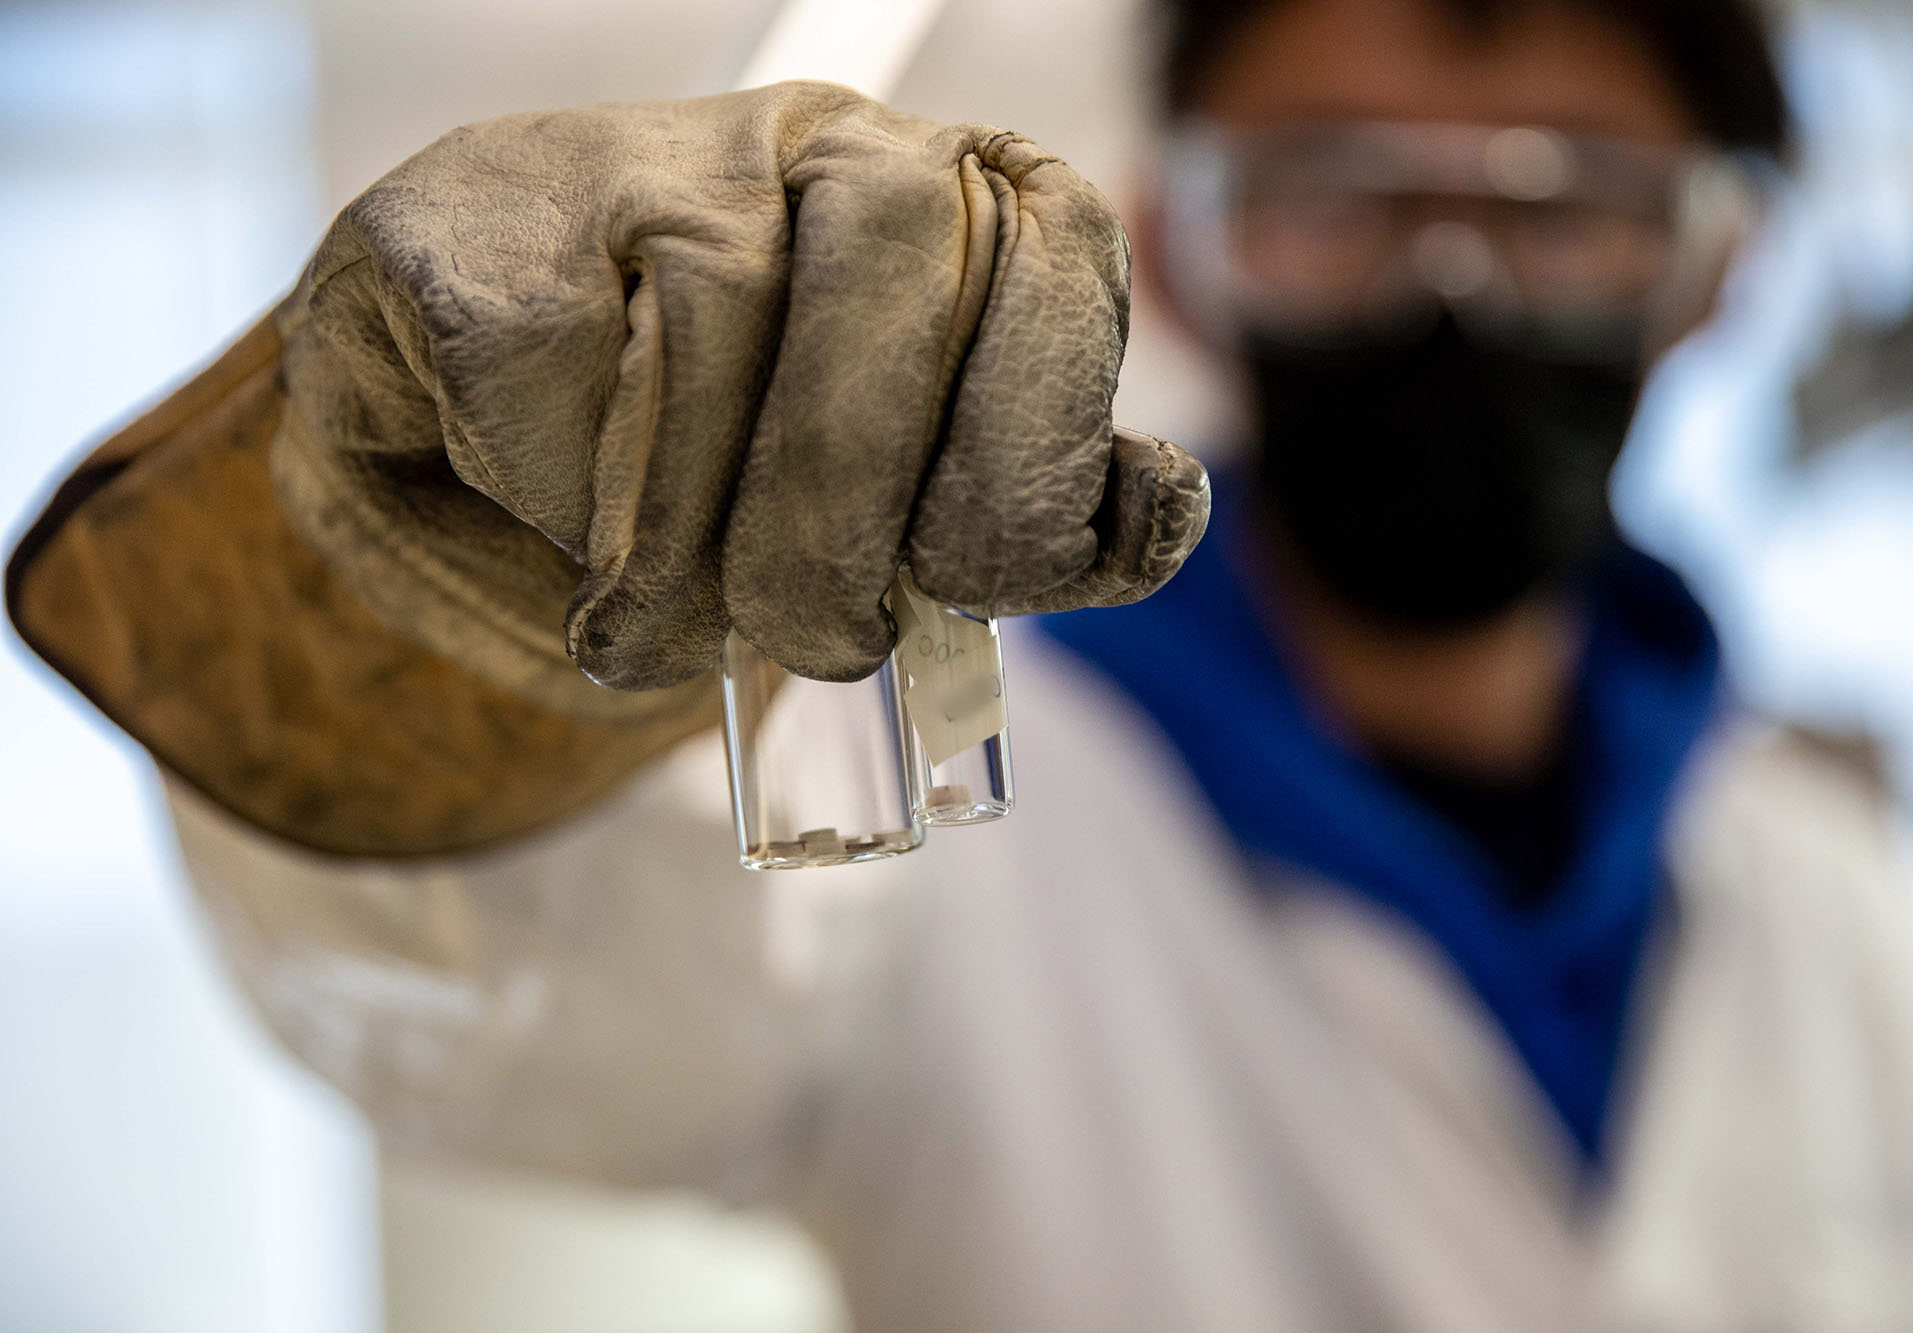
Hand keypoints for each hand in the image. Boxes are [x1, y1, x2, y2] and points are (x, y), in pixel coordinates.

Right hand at [274, 81, 1208, 694]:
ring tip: (666, 628)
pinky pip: (554, 375)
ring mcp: (643, 160)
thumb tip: (1159, 502)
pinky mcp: (477, 219)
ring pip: (716, 329)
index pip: (1059, 252)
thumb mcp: (900, 503)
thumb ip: (1025, 510)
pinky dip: (565, 509)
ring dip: (694, 540)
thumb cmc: (726, 482)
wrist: (476, 447)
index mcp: (954, 207)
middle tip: (819, 642)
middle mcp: (818, 146)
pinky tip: (565, 543)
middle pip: (889, 286)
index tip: (977, 572)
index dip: (1031, 434)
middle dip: (852, 518)